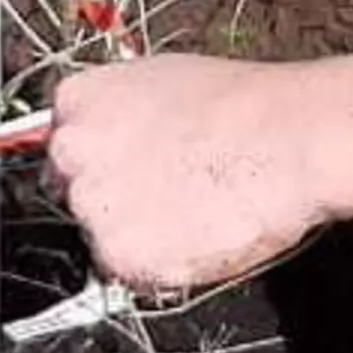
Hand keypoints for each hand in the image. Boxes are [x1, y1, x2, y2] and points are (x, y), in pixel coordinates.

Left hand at [47, 58, 330, 297]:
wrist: (286, 140)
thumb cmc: (245, 105)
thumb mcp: (164, 80)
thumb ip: (124, 112)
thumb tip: (127, 134)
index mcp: (79, 100)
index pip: (65, 146)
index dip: (104, 164)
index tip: (127, 172)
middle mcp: (73, 152)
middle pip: (76, 192)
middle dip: (115, 200)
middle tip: (166, 196)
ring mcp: (91, 206)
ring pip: (102, 236)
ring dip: (139, 234)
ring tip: (192, 213)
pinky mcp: (119, 255)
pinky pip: (131, 272)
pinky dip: (160, 266)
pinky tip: (196, 235)